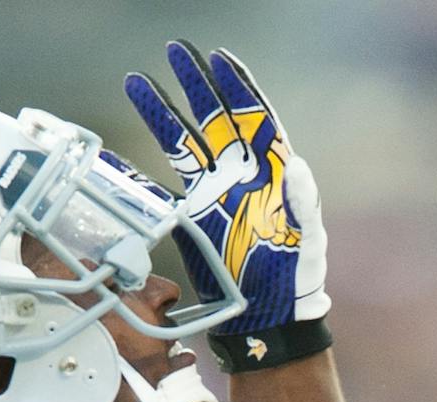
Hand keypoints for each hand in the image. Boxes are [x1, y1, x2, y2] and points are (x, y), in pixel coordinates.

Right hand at [124, 41, 327, 335]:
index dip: (238, 88)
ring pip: (188, 139)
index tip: (220, 59)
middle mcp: (243, 175)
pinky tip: (128, 140)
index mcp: (273, 173)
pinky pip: (169, 176)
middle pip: (217, 117)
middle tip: (176, 51)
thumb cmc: (295, 279)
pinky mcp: (194, 211)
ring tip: (140, 79)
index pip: (255, 118)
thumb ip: (304, 200)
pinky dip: (150, 156)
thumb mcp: (308, 239)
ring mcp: (216, 191)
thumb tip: (298, 164)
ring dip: (164, 109)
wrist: (266, 316)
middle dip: (198, 84)